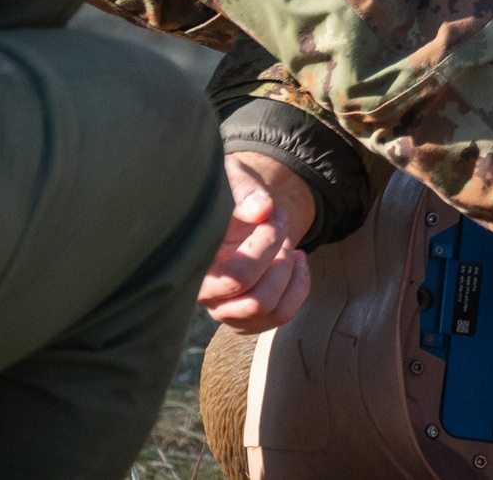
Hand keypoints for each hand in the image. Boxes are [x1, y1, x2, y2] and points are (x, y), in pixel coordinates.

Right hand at [197, 152, 315, 333]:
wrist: (227, 204)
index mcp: (194, 263)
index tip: (272, 213)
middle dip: (279, 257)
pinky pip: (280, 315)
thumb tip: (262, 210)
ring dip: (288, 273)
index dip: (266, 245)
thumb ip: (242, 189)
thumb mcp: (229, 176)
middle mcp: (205, 295)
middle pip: (255, 301)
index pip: (236, 277)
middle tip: (280, 223)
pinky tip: (297, 259)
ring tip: (288, 243)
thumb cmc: (224, 190)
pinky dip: (299, 287)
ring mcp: (224, 309)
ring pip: (269, 311)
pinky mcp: (243, 316)